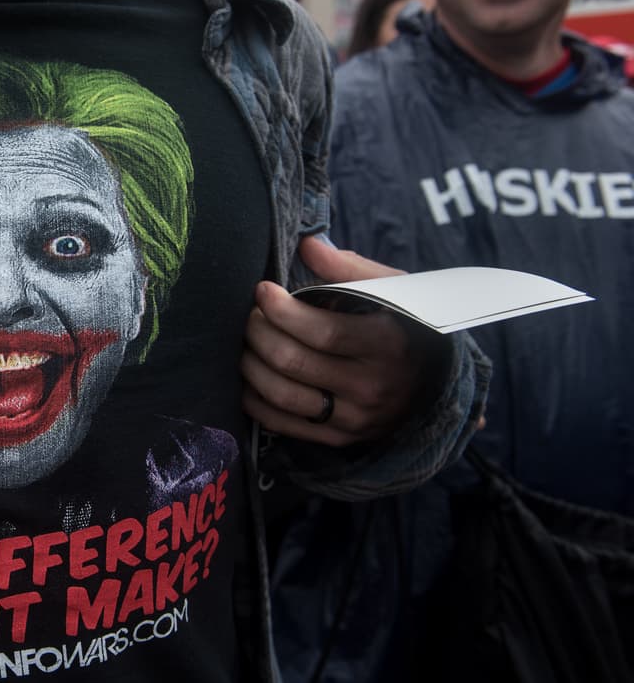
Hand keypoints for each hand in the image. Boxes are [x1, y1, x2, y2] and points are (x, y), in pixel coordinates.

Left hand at [241, 237, 441, 446]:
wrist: (436, 384)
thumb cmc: (405, 325)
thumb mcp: (394, 290)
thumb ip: (348, 268)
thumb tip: (306, 244)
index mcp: (388, 344)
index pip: (324, 332)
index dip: (283, 311)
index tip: (263, 290)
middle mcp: (372, 386)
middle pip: (295, 362)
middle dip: (259, 334)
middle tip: (250, 315)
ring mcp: (355, 418)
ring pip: (282, 395)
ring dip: (250, 365)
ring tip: (246, 342)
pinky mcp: (339, 439)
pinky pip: (283, 423)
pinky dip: (254, 399)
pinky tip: (250, 376)